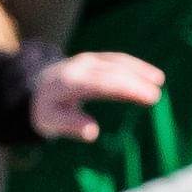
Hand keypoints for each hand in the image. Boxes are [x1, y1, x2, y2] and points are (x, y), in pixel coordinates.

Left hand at [22, 48, 165, 140]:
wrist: (33, 89)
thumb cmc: (45, 110)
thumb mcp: (50, 122)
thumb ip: (70, 125)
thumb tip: (92, 132)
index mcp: (69, 83)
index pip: (103, 83)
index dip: (126, 88)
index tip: (147, 97)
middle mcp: (79, 67)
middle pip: (112, 71)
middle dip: (135, 81)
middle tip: (156, 96)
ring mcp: (87, 60)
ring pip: (116, 61)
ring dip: (138, 69)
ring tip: (159, 81)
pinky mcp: (93, 59)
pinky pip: (116, 59)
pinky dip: (134, 65)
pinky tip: (150, 75)